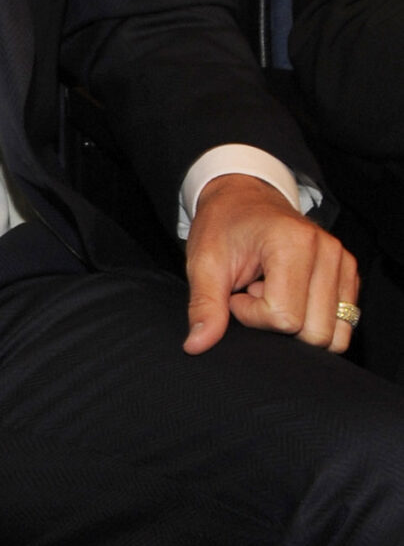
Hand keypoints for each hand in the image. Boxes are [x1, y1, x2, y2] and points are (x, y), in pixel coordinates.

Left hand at [184, 174, 359, 356]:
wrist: (242, 199)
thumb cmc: (222, 227)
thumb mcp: (204, 264)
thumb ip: (204, 306)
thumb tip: (196, 346)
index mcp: (294, 243)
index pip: (284, 318)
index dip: (252, 316)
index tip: (237, 293)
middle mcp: (327, 251)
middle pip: (315, 331)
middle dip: (277, 324)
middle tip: (255, 292)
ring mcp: (343, 262)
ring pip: (334, 334)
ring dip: (298, 323)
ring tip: (273, 292)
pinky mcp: (349, 274)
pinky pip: (344, 323)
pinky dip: (313, 319)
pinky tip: (289, 293)